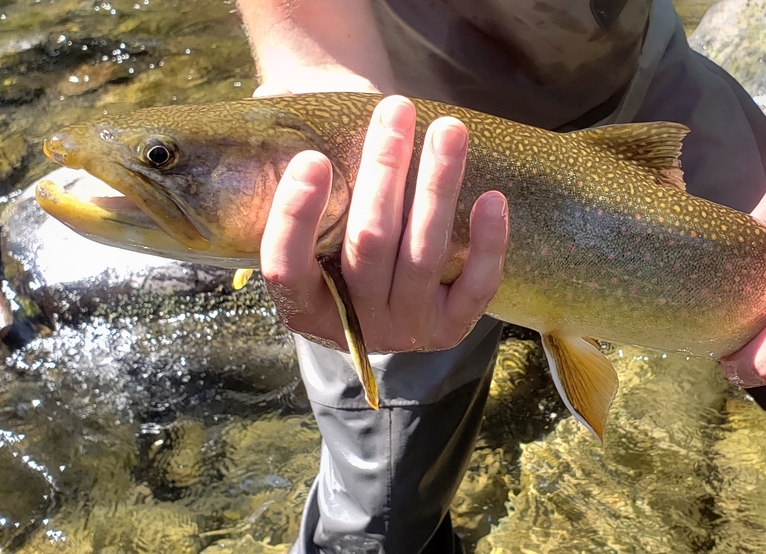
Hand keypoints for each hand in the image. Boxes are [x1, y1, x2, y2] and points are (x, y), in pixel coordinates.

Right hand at [259, 95, 509, 352]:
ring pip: (423, 255)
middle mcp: (355, 324)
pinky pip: (476, 287)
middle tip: (396, 111)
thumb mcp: (313, 222)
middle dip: (384, 171)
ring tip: (449, 130)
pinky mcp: (452, 328)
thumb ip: (294, 170)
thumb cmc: (342, 239)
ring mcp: (406, 330)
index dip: (297, 217)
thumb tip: (274, 100)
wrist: (392, 297)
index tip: (313, 158)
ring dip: (437, 185)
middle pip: (368, 244)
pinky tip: (492, 198)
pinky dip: (487, 243)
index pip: (287, 266)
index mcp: (303, 307)